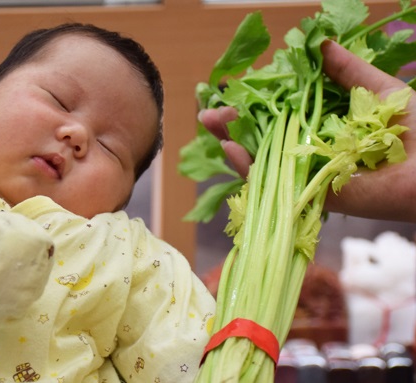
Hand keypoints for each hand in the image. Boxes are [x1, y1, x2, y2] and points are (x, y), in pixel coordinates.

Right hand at [199, 40, 415, 221]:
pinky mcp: (310, 193)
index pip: (281, 115)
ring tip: (211, 124)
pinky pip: (274, 182)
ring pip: (261, 160)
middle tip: (208, 113)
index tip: (231, 92)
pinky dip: (249, 168)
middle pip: (264, 139)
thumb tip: (320, 44)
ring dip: (233, 144)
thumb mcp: (379, 89)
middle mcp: (311, 151)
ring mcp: (308, 173)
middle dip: (234, 126)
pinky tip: (231, 149)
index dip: (255, 105)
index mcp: (325, 127)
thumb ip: (348, 70)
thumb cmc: (414, 127)